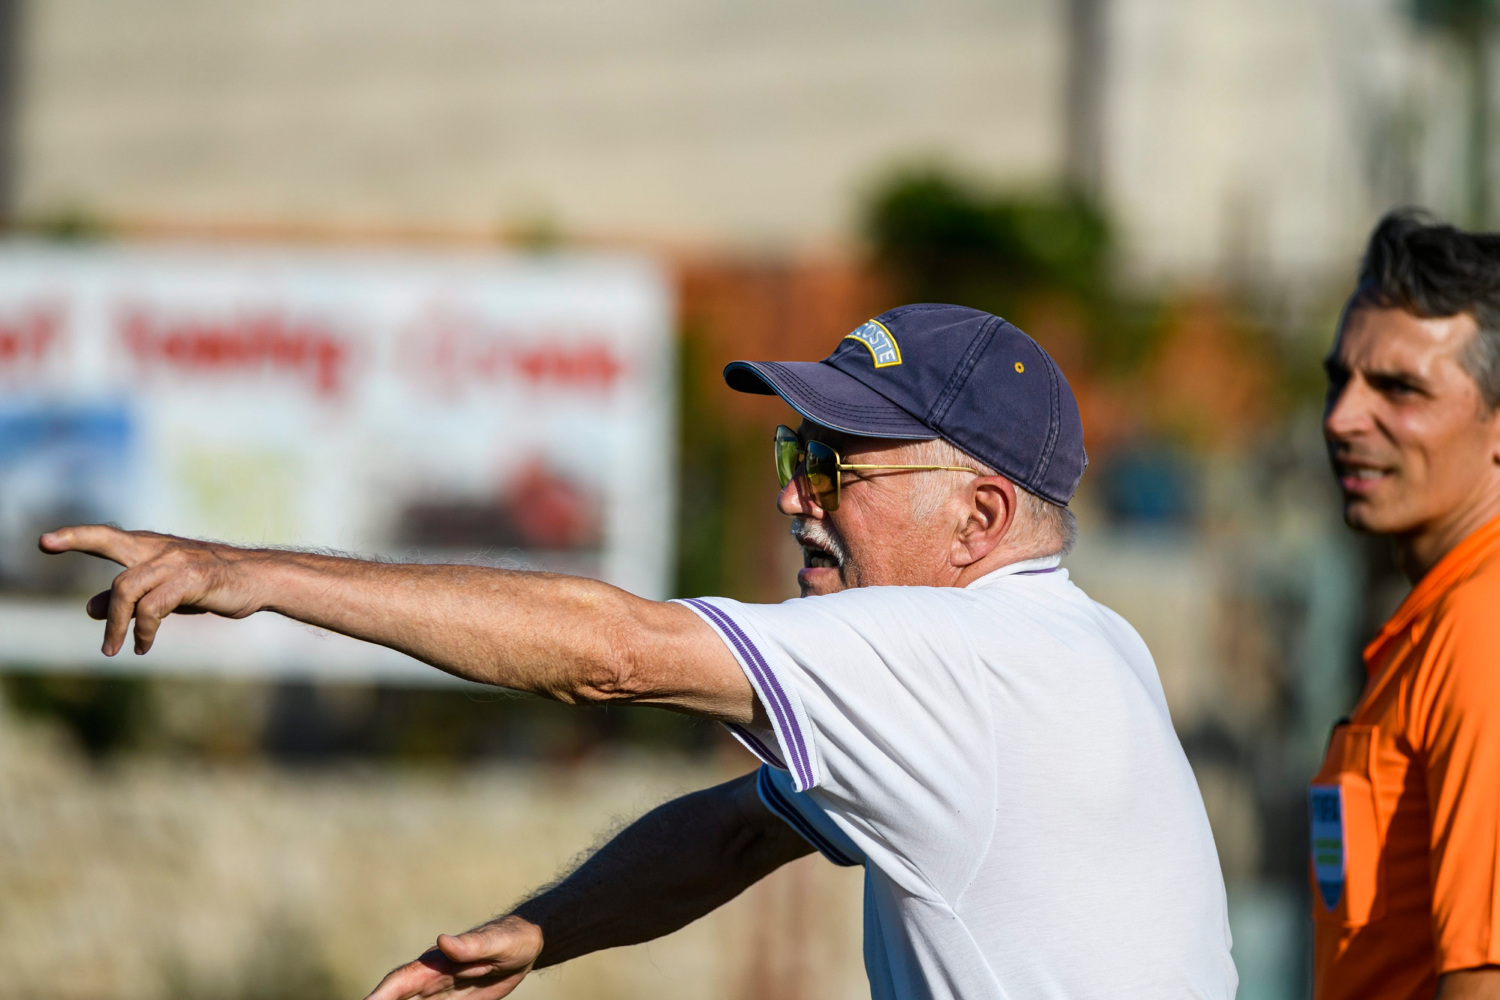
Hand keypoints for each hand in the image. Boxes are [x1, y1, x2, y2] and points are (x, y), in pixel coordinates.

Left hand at [38, 525, 266, 655]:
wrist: (258, 579)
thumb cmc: (210, 584)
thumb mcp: (164, 592)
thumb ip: (128, 599)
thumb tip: (88, 609)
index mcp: (150, 548)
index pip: (107, 537)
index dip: (75, 536)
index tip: (44, 542)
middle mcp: (160, 548)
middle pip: (110, 545)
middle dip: (79, 545)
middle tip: (49, 553)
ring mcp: (176, 561)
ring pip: (127, 588)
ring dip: (117, 625)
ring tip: (113, 650)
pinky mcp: (192, 579)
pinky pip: (154, 607)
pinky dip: (143, 631)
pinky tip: (143, 646)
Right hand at [364, 917, 544, 999]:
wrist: (527, 945)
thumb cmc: (511, 938)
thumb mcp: (496, 942)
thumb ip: (471, 944)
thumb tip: (442, 940)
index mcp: (437, 963)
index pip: (401, 980)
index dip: (381, 995)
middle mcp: (432, 979)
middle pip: (397, 999)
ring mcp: (440, 992)